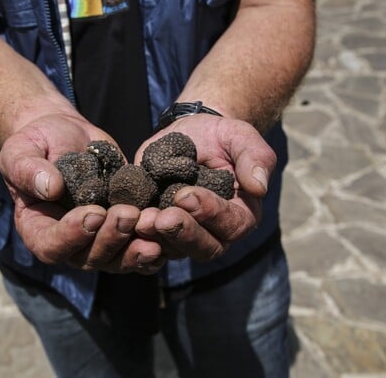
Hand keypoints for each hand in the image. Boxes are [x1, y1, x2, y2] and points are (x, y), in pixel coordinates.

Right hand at [0, 113, 163, 273]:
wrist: (66, 136)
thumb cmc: (38, 144)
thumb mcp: (21, 151)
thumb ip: (28, 170)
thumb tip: (49, 188)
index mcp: (37, 229)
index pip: (51, 247)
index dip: (72, 235)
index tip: (93, 213)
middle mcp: (69, 242)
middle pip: (90, 258)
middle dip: (112, 239)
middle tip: (129, 215)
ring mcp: (99, 239)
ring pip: (119, 258)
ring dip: (138, 246)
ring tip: (155, 223)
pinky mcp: (125, 229)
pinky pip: (140, 245)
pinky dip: (157, 241)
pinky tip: (172, 228)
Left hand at [133, 114, 276, 261]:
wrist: (190, 135)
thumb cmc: (221, 137)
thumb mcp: (241, 137)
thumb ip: (256, 158)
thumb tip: (259, 187)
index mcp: (240, 214)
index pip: (231, 225)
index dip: (209, 213)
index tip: (185, 195)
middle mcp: (214, 232)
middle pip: (203, 247)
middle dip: (181, 233)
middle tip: (161, 218)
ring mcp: (183, 234)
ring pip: (173, 250)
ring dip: (156, 237)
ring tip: (141, 219)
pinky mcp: (157, 229)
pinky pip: (148, 244)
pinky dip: (136, 238)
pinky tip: (126, 222)